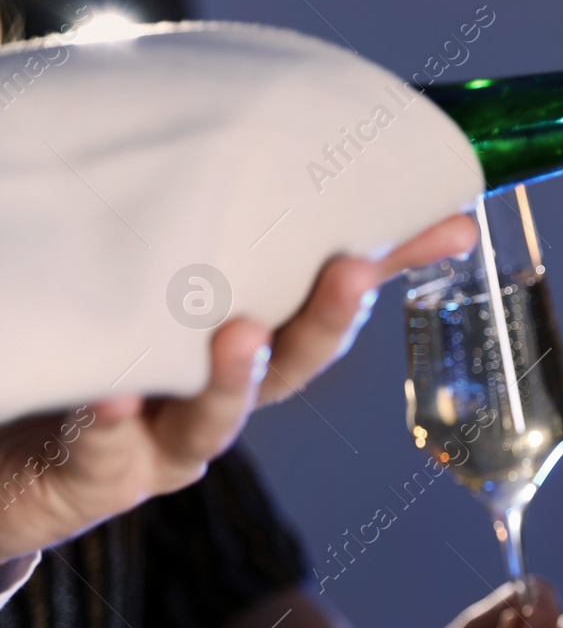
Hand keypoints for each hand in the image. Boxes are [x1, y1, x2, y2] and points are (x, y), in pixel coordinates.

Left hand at [0, 215, 476, 562]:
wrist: (17, 462)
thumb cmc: (98, 362)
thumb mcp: (156, 293)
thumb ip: (207, 238)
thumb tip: (249, 154)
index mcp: (250, 345)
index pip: (335, 299)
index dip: (397, 264)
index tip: (454, 224)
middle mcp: (222, 396)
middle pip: (293, 364)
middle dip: (328, 319)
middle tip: (351, 267)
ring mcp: (165, 439)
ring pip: (217, 418)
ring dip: (235, 379)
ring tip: (240, 334)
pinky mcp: (99, 473)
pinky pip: (108, 450)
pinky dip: (112, 424)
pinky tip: (112, 393)